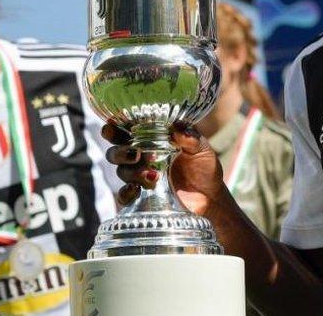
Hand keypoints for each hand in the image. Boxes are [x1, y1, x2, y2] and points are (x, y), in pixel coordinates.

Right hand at [102, 121, 225, 213]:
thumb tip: (178, 128)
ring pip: (121, 171)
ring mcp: (139, 178)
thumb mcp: (202, 150)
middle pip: (116, 151)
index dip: (115, 127)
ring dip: (132, 171)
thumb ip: (191, 138)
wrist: (211, 199)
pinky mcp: (141, 198)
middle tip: (135, 154)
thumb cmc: (204, 168)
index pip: (127, 130)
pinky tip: (137, 190)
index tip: (111, 124)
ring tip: (153, 175)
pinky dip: (126, 192)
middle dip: (120, 151)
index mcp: (151, 140)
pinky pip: (124, 195)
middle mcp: (140, 157)